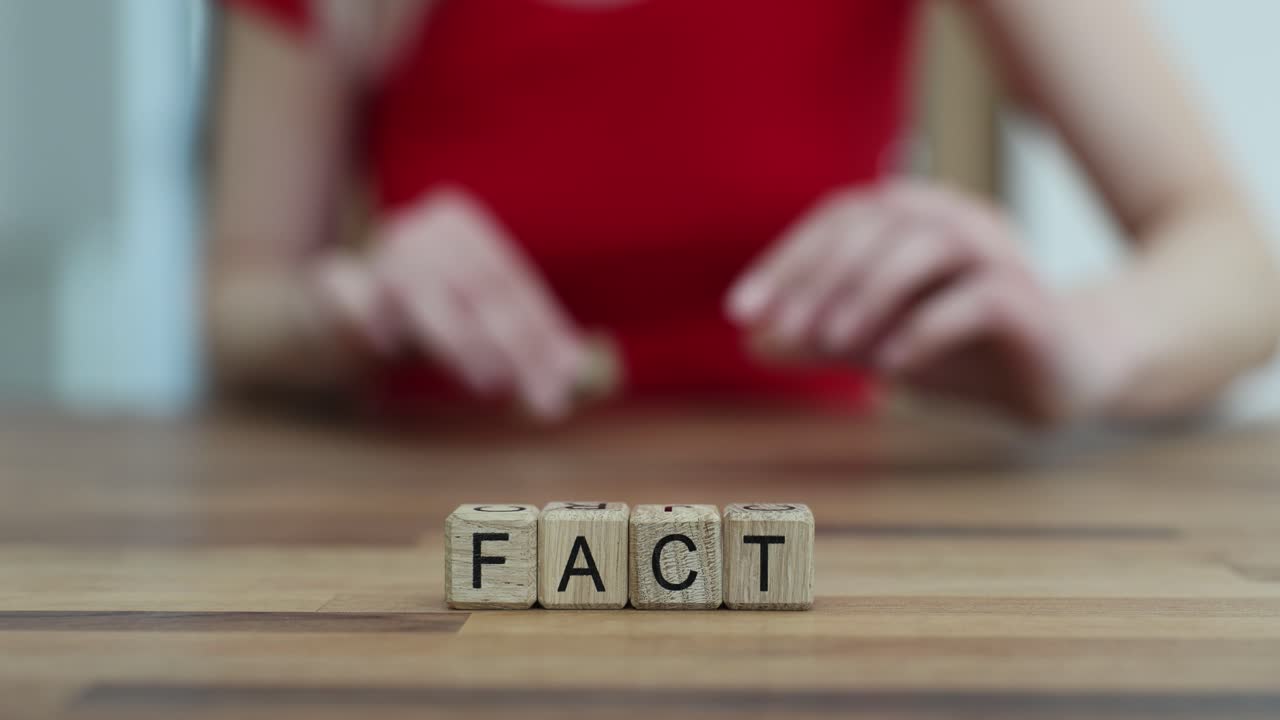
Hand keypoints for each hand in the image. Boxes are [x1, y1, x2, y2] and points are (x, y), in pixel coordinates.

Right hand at [309, 187, 589, 419]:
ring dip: (457, 335)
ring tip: (488, 381)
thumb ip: (528, 346)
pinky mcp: (328, 287)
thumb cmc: (422, 324)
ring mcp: (372, 255)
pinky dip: (362, 314)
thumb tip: (581, 372)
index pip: (512, 284)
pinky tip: (380, 341)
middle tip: (542, 397)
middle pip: (478, 287)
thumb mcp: (480, 330)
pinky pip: (346, 297)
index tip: (560, 388)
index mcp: (463, 226)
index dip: (542, 337)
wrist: (326, 320)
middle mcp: (421, 230)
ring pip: (421, 290)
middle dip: (515, 346)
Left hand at [727, 180, 1117, 423]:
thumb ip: (821, 339)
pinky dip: (927, 328)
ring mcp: (1000, 254)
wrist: (1066, 372)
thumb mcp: (880, 342)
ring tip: (831, 343)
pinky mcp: (1032, 299)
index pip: (839, 219)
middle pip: (878, 224)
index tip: (742, 312)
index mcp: (916, 217)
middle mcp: (957, 219)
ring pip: (928, 247)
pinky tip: (891, 368)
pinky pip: (978, 298)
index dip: (787, 260)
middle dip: (822, 277)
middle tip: (785, 331)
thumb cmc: (967, 349)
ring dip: (871, 292)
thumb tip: (752, 343)